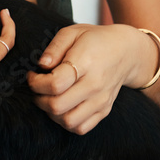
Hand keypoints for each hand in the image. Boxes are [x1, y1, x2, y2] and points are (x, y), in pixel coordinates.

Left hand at [27, 24, 154, 134]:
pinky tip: (63, 108)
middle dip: (39, 99)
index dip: (36, 82)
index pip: (55, 83)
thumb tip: (41, 65)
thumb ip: (54, 47)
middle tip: (37, 89)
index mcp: (85, 63)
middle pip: (58, 106)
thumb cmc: (96, 40)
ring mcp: (101, 100)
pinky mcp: (104, 110)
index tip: (32, 75)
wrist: (126, 51)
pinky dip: (67, 122)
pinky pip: (81, 128)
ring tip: (49, 99)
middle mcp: (94, 85)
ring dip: (51, 114)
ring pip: (68, 121)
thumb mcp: (73, 32)